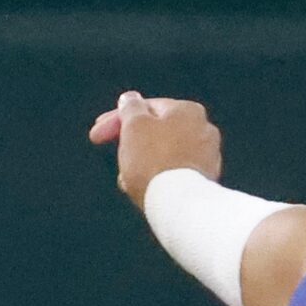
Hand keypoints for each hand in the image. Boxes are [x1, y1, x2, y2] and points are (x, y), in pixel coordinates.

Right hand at [87, 91, 223, 208]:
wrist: (179, 205)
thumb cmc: (155, 161)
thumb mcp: (134, 125)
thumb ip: (130, 108)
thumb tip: (130, 99)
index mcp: (188, 110)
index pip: (146, 109)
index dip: (117, 120)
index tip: (97, 136)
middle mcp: (205, 130)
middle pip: (156, 132)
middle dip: (130, 144)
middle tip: (115, 155)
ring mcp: (208, 157)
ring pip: (164, 154)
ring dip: (140, 164)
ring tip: (126, 179)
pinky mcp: (205, 181)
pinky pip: (173, 173)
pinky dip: (156, 177)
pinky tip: (142, 189)